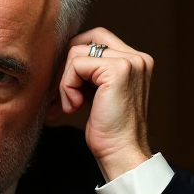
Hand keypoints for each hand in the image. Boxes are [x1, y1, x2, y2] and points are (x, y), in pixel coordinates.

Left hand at [58, 27, 154, 180]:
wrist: (121, 154)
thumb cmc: (108, 131)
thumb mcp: (97, 94)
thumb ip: (88, 73)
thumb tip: (56, 58)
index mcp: (134, 61)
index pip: (95, 39)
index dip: (73, 60)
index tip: (64, 87)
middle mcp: (137, 58)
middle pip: (85, 40)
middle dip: (65, 66)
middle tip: (56, 93)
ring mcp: (130, 62)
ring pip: (76, 52)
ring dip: (64, 81)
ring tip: (70, 105)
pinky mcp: (118, 70)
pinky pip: (76, 64)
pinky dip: (67, 86)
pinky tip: (74, 106)